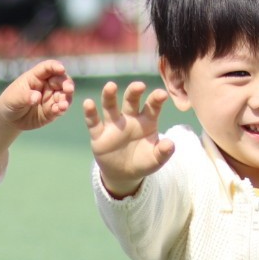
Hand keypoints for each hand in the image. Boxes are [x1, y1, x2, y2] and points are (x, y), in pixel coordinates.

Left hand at [0, 59, 75, 132]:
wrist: (9, 119)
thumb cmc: (10, 102)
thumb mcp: (13, 98)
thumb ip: (25, 96)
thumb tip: (37, 97)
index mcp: (36, 76)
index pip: (48, 68)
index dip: (55, 66)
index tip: (61, 69)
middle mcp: (47, 85)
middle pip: (61, 80)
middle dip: (67, 83)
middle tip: (68, 89)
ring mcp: (51, 98)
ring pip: (64, 95)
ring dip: (66, 98)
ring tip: (63, 105)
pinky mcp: (53, 110)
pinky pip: (60, 108)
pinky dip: (62, 109)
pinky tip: (59, 110)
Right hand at [85, 80, 175, 197]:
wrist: (124, 174)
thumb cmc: (143, 161)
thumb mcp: (155, 159)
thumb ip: (163, 152)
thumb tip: (170, 144)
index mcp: (146, 121)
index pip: (152, 107)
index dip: (156, 99)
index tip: (162, 94)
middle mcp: (129, 118)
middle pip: (131, 101)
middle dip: (133, 92)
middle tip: (139, 85)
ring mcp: (113, 125)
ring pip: (110, 107)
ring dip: (109, 96)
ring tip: (110, 86)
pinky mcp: (99, 134)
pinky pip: (93, 122)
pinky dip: (90, 113)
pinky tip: (88, 103)